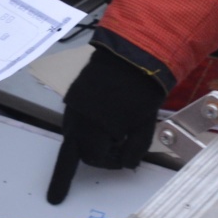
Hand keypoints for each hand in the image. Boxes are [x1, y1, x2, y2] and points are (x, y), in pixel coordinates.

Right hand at [49, 48, 167, 203]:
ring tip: (113, 132)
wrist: (132, 54)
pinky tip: (103, 119)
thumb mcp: (144, 126)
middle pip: (80, 150)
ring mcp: (72, 106)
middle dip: (98, 153)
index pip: (94, 158)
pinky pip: (75, 119)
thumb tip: (127, 164)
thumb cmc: (141, 92)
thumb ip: (134, 150)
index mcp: (93, 131)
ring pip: (75, 135)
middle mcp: (76, 121)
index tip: (124, 156)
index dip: (111, 162)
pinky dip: (86, 125)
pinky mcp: (73, 94)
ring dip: (90, 140)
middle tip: (119, 146)